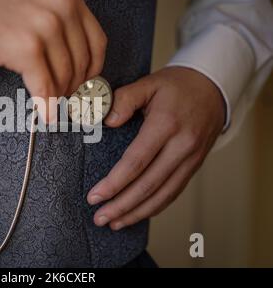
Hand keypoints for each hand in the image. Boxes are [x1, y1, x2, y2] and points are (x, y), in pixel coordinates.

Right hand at [0, 0, 106, 120]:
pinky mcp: (26, 48)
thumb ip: (60, 24)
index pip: (97, 42)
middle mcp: (62, 8)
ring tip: (49, 103)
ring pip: (65, 77)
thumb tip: (74, 62)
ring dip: (58, 97)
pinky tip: (44, 113)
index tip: (84, 84)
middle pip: (82, 63)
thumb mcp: (37, 1)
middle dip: (73, 87)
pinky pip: (44, 85)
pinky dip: (46, 104)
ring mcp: (45, 27)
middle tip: (62, 98)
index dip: (92, 70)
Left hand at [87, 67, 225, 229]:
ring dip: (137, 212)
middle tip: (100, 218)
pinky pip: (174, 192)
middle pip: (148, 185)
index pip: (136, 161)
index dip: (114, 183)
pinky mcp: (194, 165)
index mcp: (166, 124)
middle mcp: (181, 146)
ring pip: (162, 195)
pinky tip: (138, 214)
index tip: (94, 196)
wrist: (213, 88)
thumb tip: (107, 121)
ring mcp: (191, 159)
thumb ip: (124, 99)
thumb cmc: (176, 86)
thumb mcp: (148, 83)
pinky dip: (155, 207)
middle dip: (121, 206)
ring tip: (114, 223)